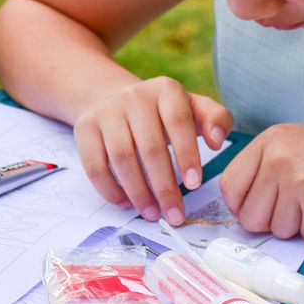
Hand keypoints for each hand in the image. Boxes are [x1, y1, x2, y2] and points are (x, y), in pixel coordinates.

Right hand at [74, 76, 232, 223]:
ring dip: (138, 192)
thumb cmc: (166, 111)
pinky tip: (126, 203)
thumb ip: (217, 120)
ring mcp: (107, 111)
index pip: (178, 122)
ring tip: (152, 213)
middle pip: (150, 146)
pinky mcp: (85, 127)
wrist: (117, 98)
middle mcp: (134, 96)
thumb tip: (218, 141)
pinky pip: (94, 165)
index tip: (194, 185)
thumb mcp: (195, 108)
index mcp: (166, 89)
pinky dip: (110, 189)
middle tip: (174, 214)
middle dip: (164, 186)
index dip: (186, 155)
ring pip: (121, 158)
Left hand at [219, 120, 303, 241]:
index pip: (230, 186)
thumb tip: (240, 208)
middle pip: (251, 217)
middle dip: (271, 220)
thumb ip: (263, 168)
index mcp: (268, 141)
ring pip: (278, 230)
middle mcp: (278, 159)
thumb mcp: (293, 143)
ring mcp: (298, 182)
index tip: (255, 208)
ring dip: (298, 225)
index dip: (240, 205)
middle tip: (295, 206)